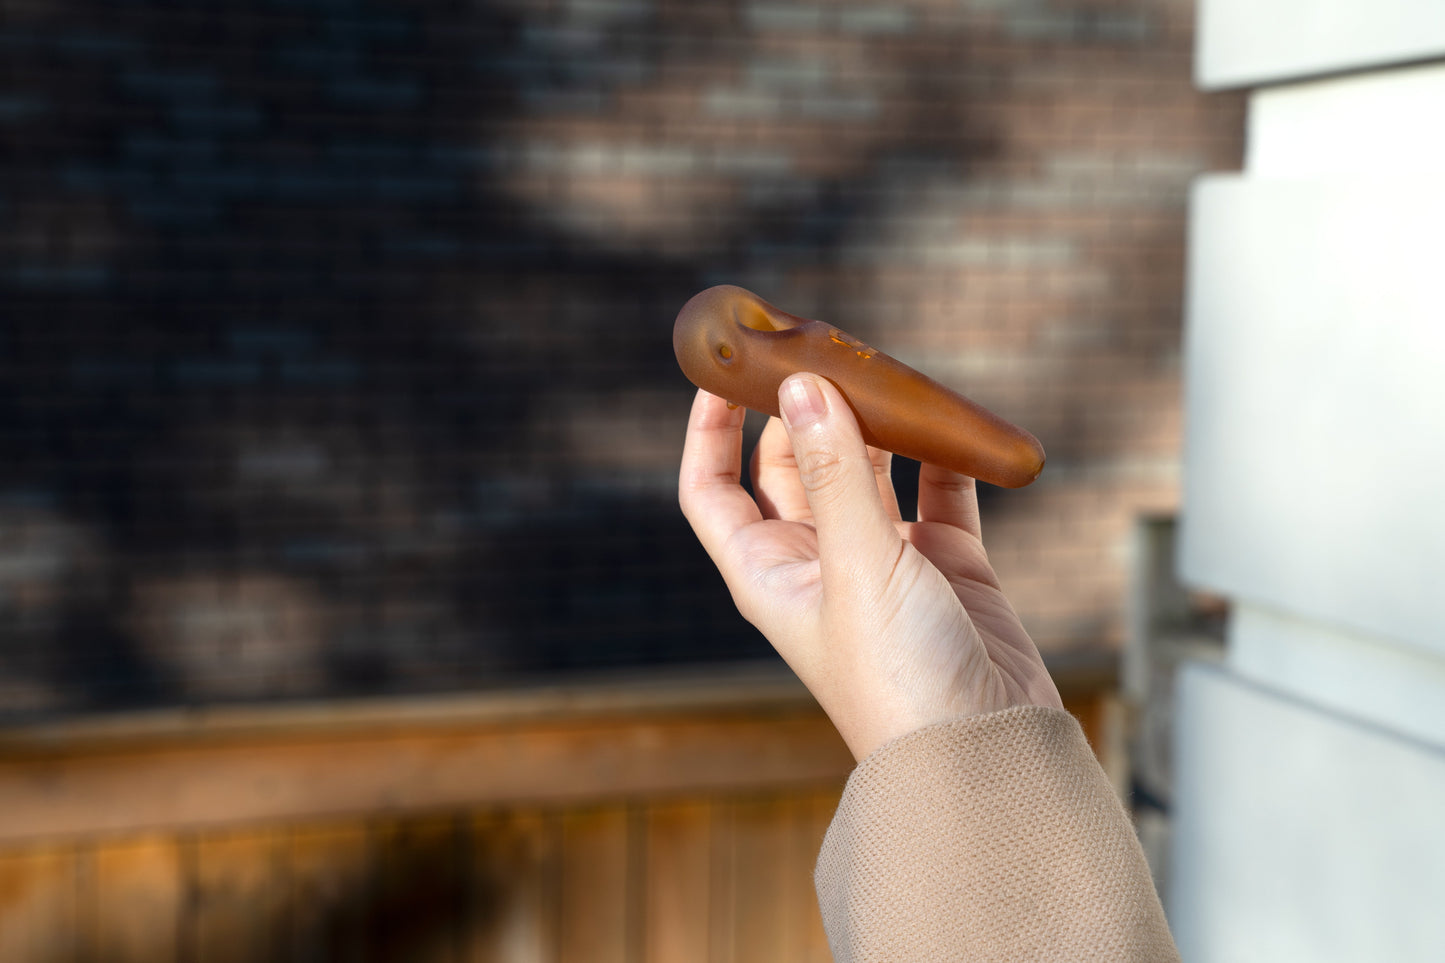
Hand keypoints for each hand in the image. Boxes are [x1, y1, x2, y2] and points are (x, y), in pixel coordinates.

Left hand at [679, 374, 1062, 759]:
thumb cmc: (899, 680)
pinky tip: (953, 421)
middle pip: (792, 463)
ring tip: (887, 367)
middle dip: (801, 406)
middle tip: (823, 344)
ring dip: (874, 421)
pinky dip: (945, 454)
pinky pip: (939, 489)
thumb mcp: (857, 566)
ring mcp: (883, 561)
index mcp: (768, 571)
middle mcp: (818, 562)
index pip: (712, 488)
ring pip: (867, 468)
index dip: (708, 428)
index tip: (723, 365)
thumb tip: (803, 384)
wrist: (985, 752)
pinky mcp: (947, 564)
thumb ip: (833, 473)